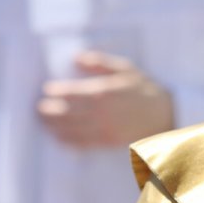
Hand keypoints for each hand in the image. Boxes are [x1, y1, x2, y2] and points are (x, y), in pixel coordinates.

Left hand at [35, 51, 173, 148]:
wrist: (165, 113)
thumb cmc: (144, 88)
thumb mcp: (125, 68)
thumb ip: (99, 63)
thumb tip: (76, 58)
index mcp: (103, 91)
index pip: (71, 93)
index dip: (55, 92)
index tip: (46, 89)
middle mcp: (100, 112)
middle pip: (66, 113)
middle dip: (49, 111)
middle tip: (38, 109)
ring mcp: (104, 129)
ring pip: (71, 130)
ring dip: (54, 127)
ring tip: (44, 123)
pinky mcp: (108, 142)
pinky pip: (83, 144)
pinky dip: (68, 141)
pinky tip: (59, 138)